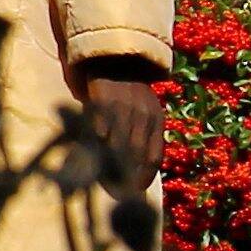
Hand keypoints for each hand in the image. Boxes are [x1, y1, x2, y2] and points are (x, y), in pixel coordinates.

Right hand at [77, 64, 166, 194]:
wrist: (116, 59)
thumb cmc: (129, 93)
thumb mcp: (144, 113)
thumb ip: (143, 136)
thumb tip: (139, 169)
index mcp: (157, 122)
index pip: (153, 156)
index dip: (144, 176)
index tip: (133, 191)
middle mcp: (144, 115)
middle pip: (136, 152)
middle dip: (126, 174)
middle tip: (115, 191)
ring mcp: (125, 105)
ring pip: (119, 140)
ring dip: (110, 161)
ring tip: (101, 177)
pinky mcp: (105, 95)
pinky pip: (102, 122)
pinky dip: (98, 137)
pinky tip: (93, 149)